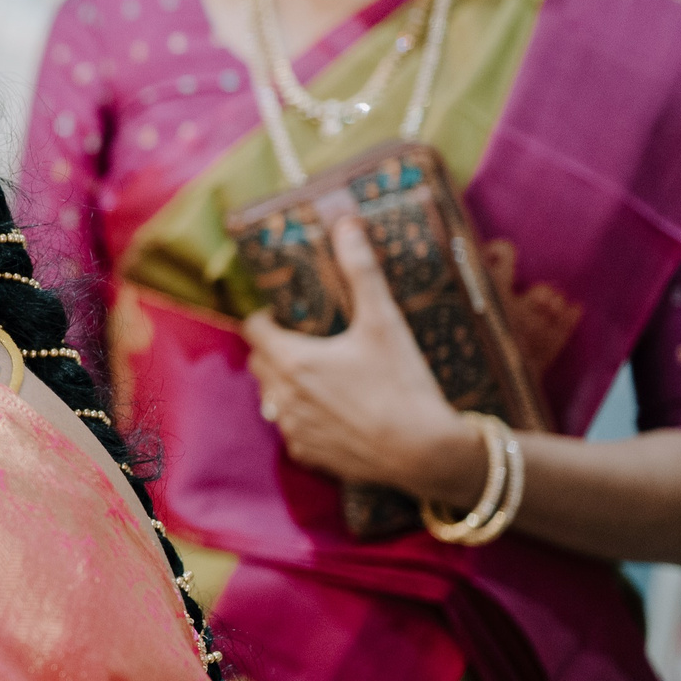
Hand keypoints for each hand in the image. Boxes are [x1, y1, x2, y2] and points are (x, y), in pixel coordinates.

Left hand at [242, 217, 483, 502]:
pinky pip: (293, 431)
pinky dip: (305, 418)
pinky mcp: (309, 455)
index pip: (254, 330)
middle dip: (275, 349)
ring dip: (287, 385)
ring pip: (274, 398)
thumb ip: (361, 272)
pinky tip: (335, 411)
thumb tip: (347, 225)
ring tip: (324, 375)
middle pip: (260, 363)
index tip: (286, 315)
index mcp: (291, 361)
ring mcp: (293, 429)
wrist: (427, 451)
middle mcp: (282, 397)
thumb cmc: (403, 384)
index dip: (266, 319)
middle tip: (308, 341)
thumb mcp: (384, 322)